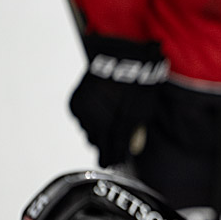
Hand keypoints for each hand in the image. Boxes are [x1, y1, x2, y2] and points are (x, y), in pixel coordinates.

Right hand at [71, 34, 167, 167]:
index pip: (111, 152)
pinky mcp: (76, 103)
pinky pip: (81, 119)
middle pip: (98, 144)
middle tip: (112, 146)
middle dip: (105, 145)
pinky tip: (99, 111)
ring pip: (88, 132)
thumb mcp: (144, 111)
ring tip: (108, 124)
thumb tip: (132, 147)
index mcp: (115, 127)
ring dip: (97, 132)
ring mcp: (84, 112)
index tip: (114, 163)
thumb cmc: (138, 83)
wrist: (123, 56)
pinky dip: (89, 118)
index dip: (113, 160)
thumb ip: (135, 132)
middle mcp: (96, 122)